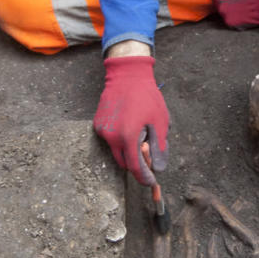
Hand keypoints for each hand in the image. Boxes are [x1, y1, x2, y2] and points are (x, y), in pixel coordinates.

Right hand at [93, 55, 168, 184]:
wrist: (127, 75)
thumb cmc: (147, 96)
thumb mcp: (160, 122)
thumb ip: (159, 147)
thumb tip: (158, 168)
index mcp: (127, 136)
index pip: (134, 168)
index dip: (144, 177)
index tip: (151, 182)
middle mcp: (111, 136)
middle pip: (124, 162)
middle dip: (136, 163)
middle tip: (148, 154)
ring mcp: (102, 130)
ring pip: (116, 151)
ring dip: (127, 150)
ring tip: (140, 134)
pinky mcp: (97, 124)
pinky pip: (110, 140)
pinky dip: (119, 140)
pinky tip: (129, 126)